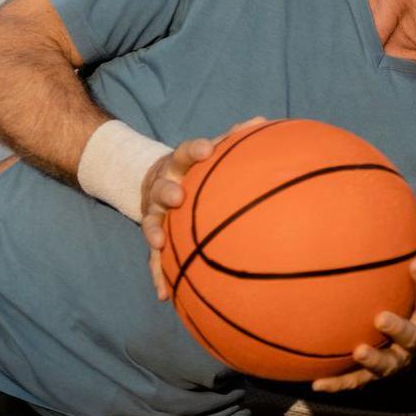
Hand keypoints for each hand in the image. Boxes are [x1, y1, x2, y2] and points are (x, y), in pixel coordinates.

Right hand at [143, 117, 267, 300]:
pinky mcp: (155, 237)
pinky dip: (158, 276)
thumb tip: (264, 121)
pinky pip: (155, 259)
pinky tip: (164, 295)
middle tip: (177, 196)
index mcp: (180, 164)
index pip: (186, 152)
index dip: (195, 150)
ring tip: (158, 242)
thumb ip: (234, 138)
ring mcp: (156, 213)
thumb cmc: (196, 167)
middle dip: (167, 191)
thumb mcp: (210, 151)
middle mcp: (164, 186)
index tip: (207, 150)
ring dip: (154, 231)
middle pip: (162, 187)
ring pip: (152, 221)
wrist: (157, 181)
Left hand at [311, 220, 415, 392]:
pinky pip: (356, 381)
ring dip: (372, 359)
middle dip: (397, 328)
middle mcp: (415, 340)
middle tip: (381, 317)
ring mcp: (396, 360)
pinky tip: (316, 384)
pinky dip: (337, 383)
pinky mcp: (376, 376)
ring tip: (358, 351)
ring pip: (386, 364)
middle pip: (410, 336)